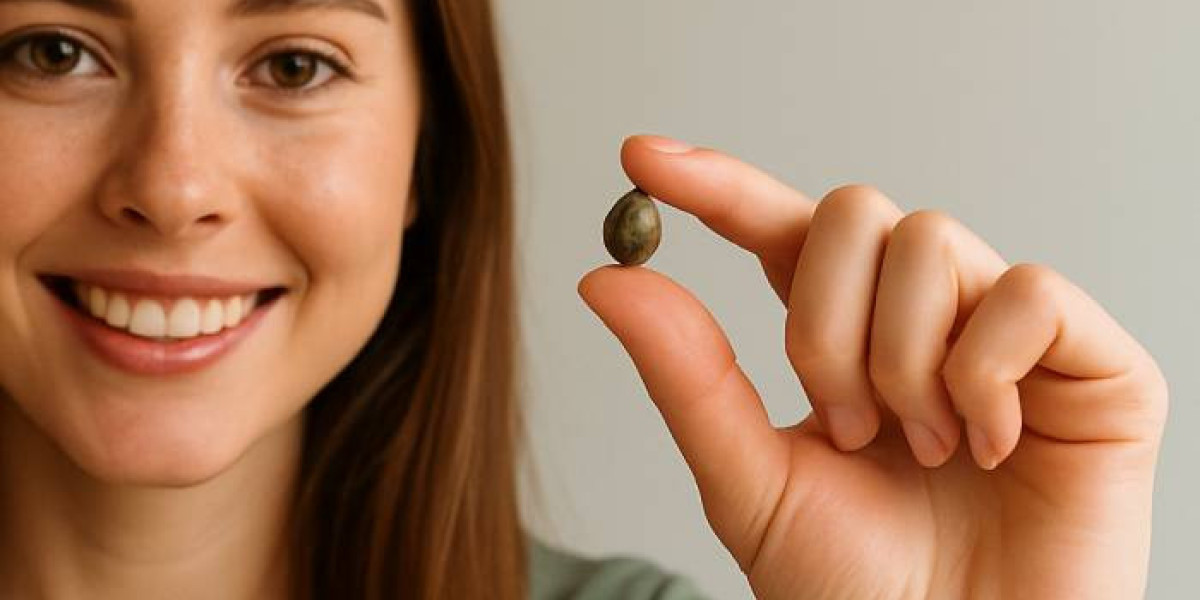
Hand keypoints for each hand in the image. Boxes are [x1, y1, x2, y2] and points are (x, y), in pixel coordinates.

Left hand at [577, 135, 1168, 598]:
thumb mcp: (752, 482)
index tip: (642, 160)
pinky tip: (992, 445)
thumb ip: (688, 377)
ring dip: (903, 360)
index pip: (780, 230)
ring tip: (923, 448)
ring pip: (931, 241)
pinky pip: (1029, 293)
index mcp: (842, 336)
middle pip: (854, 213)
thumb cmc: (859, 589)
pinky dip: (988, 373)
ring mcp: (1006, 333)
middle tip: (849, 427)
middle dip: (826, 325)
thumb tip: (607, 279)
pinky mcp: (1093, 362)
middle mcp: (923, 316)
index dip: (718, 186)